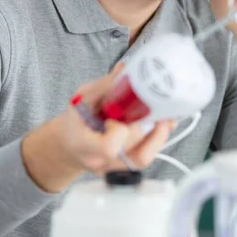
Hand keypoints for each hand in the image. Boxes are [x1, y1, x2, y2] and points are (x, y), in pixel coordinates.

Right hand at [22, 63, 174, 192]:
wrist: (72, 144)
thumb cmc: (78, 119)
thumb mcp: (83, 97)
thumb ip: (105, 85)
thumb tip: (126, 69)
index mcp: (82, 143)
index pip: (109, 147)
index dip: (120, 131)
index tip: (119, 116)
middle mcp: (98, 161)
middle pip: (131, 148)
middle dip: (144, 126)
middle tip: (151, 108)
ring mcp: (113, 168)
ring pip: (143, 157)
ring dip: (158, 135)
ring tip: (163, 117)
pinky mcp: (126, 167)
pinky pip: (146, 157)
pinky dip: (157, 139)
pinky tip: (159, 124)